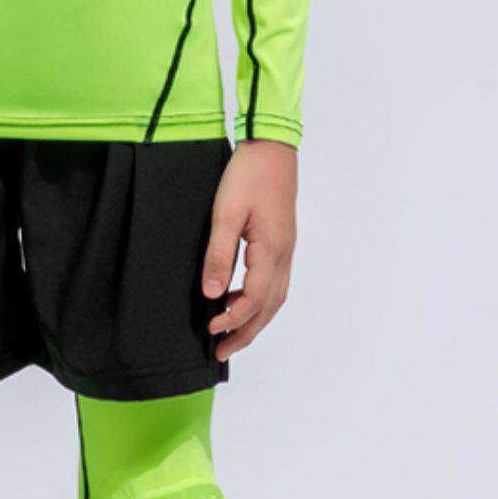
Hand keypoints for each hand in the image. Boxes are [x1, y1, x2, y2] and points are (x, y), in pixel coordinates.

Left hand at [200, 140, 297, 359]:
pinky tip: (241, 297)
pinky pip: (275, 282)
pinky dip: (260, 299)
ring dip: (255, 318)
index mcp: (271, 251)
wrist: (272, 147)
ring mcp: (286, 249)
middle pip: (269, 307)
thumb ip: (219, 255)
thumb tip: (212, 294)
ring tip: (231, 331)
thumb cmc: (248, 175)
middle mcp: (284, 255)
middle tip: (222, 351)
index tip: (211, 329)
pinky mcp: (282, 241)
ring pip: (275, 297)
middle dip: (246, 332)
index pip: (254, 300)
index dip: (233, 320)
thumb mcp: (226, 214)